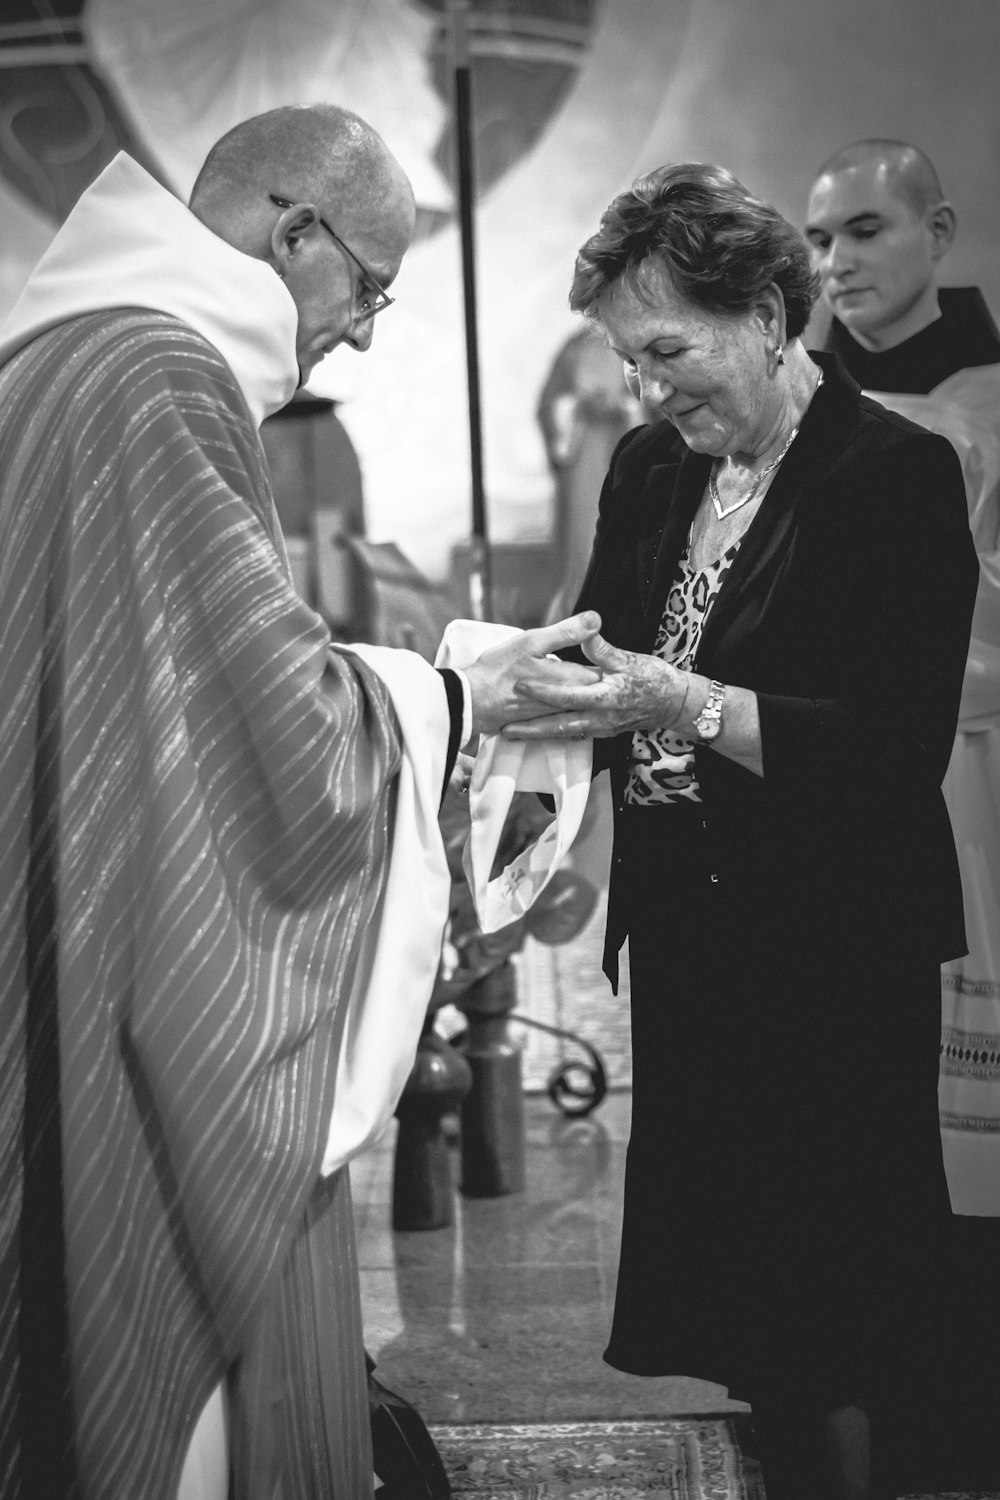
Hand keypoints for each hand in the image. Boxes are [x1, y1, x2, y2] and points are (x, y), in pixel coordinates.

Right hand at [463, 612, 604, 738]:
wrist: (473, 702)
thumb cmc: (499, 670)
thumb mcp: (532, 642)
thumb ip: (566, 632)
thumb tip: (595, 619)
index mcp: (570, 678)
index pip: (603, 671)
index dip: (609, 662)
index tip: (615, 659)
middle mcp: (568, 700)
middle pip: (595, 690)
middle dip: (602, 680)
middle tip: (610, 672)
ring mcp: (557, 713)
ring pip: (582, 703)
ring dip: (589, 696)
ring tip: (596, 689)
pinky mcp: (544, 722)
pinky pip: (566, 715)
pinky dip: (571, 707)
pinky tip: (569, 703)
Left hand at [500, 633, 688, 740]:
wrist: (674, 703)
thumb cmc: (654, 678)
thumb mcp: (630, 659)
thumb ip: (603, 650)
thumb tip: (585, 632)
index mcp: (605, 697)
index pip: (567, 695)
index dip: (542, 691)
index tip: (520, 686)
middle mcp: (600, 718)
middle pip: (558, 726)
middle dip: (530, 730)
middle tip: (504, 730)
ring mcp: (601, 729)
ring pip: (564, 733)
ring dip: (538, 736)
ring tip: (512, 735)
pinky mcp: (603, 732)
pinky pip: (574, 734)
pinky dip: (554, 735)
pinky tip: (538, 733)